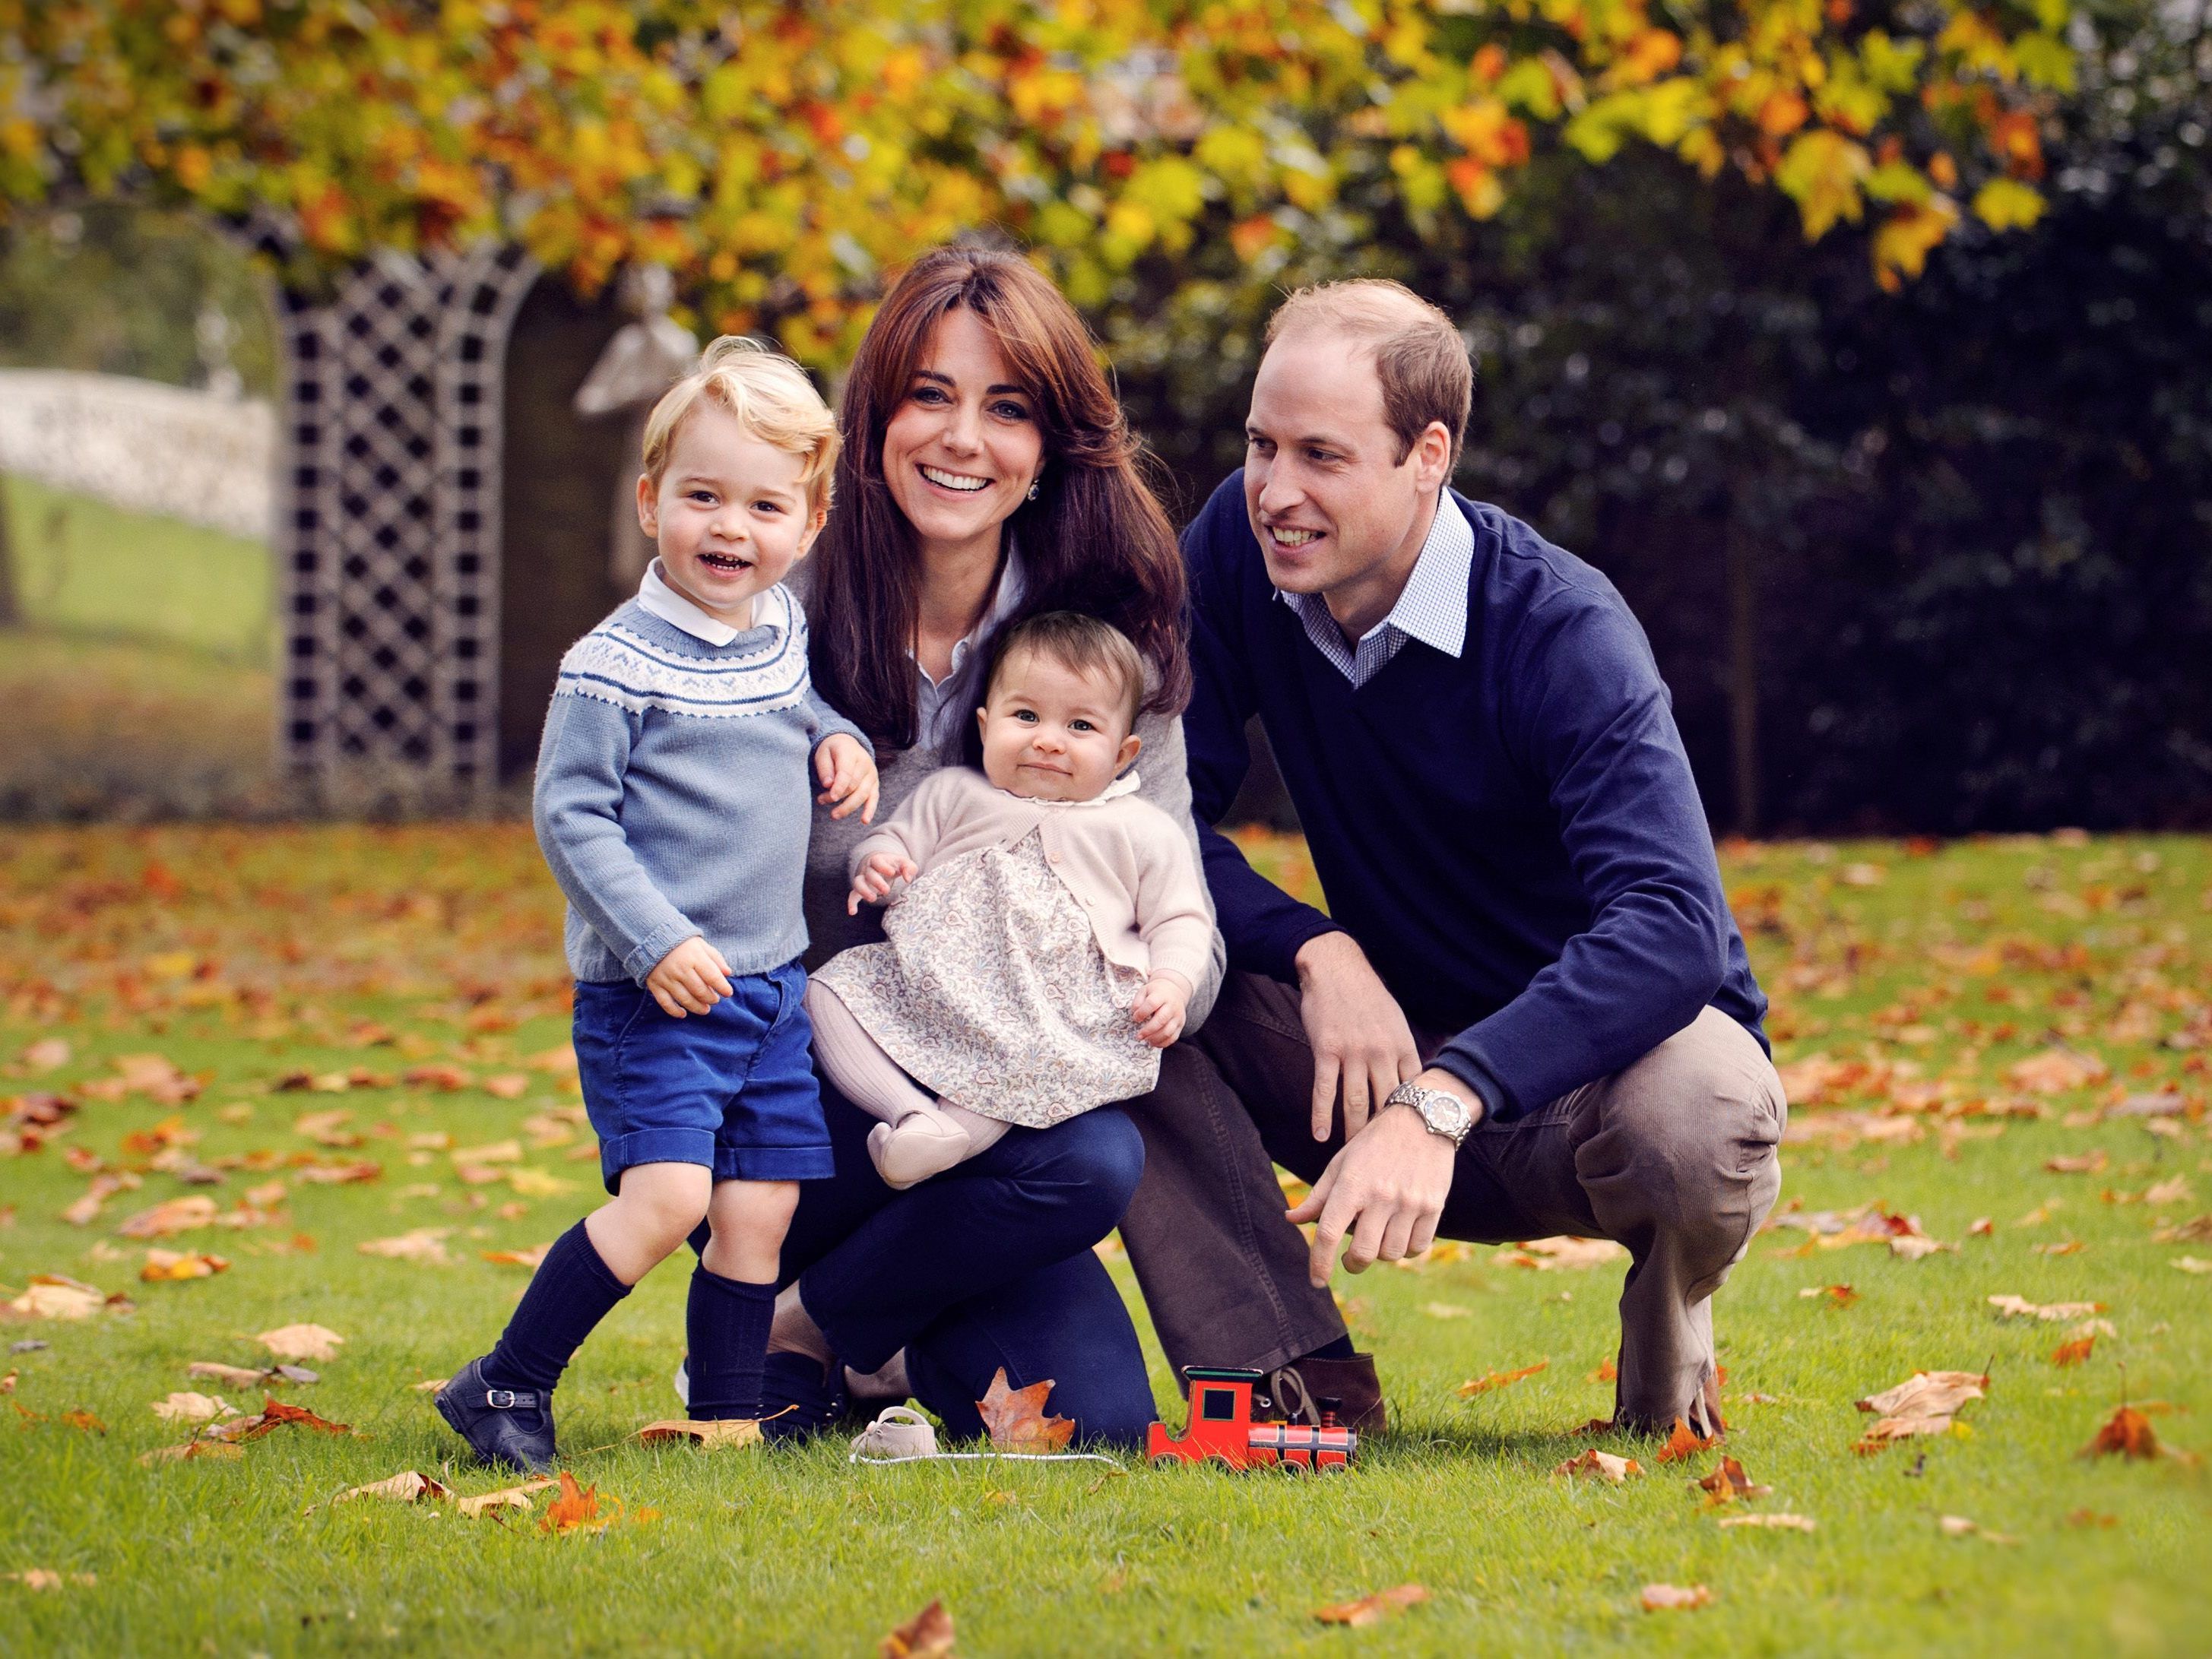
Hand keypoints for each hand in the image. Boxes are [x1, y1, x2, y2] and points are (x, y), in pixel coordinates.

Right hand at [645, 936, 733, 1018]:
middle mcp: (680, 969)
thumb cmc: (682, 943)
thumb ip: (716, 958)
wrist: (652, 937)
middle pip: (699, 990)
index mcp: (694, 957)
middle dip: (711, 998)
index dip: (722, 987)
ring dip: (697, 1007)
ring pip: (685, 999)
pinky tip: (683, 1014)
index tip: (728, 993)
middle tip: (715, 1000)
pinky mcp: (655, 984)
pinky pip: (665, 1002)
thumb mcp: (701, 945)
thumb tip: (728, 973)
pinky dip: (674, 1011)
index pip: (712, 976)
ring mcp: (666, 978)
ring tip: (705, 1009)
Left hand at [816, 734, 878, 822]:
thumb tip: (828, 785)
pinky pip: (874, 798)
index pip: (846, 773)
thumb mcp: (823, 753)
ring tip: (834, 815)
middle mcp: (865, 763)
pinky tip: (864, 821)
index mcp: (850, 752)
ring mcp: (872, 774)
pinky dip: (870, 810)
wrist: (847, 744)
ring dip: (848, 807)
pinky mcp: (874, 784)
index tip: (830, 797)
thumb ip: (825, 768)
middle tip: (821, 801)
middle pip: (853, 786)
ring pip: (862, 794)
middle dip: (837, 797)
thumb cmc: (832, 750)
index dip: (839, 787)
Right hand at [846, 850, 917, 913]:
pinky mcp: (861, 889)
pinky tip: (852, 912)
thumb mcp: (904, 863)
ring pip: (858, 883)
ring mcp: (863, 879)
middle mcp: (868, 869)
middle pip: (869, 874)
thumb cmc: (895, 865)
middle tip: (886, 890)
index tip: (892, 873)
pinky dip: (851, 903)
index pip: (877, 861)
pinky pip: (853, 895)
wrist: (883, 866)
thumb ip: (909, 868)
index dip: (883, 867)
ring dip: (863, 891)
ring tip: (873, 899)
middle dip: (876, 882)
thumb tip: (908, 879)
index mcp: (878, 860)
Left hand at [1131, 973, 1190, 1048]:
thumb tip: (1135, 1013)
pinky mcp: (1180, 1025)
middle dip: (1148, 1030)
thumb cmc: (1156, 992)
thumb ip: (1138, 1001)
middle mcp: (1172, 1006)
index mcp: (1161, 995)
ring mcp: (1178, 1016)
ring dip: (1155, 1038)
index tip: (1135, 1018)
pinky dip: (1163, 1043)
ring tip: (1146, 1040)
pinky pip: (1173, 1037)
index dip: (1142, 1013)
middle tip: (1139, 1036)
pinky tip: (1154, 1043)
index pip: (1152, 1003)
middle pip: (1161, 1020)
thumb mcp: (1145, 990)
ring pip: (1168, 1031)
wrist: (1175, 991)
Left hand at [1285, 1073, 1473, 1281]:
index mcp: (1352, 1184)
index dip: (1319, 1262)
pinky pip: (1417, 1247)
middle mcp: (1381, 1195)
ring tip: (1378, 1236)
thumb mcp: (1341, 1164)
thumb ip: (1317, 1197)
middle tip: (1350, 1259)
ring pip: (1391, 1254)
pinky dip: (1406, 1249)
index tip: (1316, 1281)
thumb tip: (1290, 1219)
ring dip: (1381, 1254)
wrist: (1422, 1120)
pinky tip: (1399, 1235)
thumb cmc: (1374, 1143)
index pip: (1328, 1232)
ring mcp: (1410, 1203)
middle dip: (1352, 1263)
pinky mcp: (1433, 1206)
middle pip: (1363, 1253)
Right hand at [1293, 932, 1421, 1141]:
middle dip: (1384, 1134)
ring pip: (1356, 1102)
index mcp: (1402, 1045)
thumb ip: (1403, 1052)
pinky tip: (1319, 1135)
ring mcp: (1353, 1051)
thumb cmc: (1367, 996)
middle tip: (1383, 1158)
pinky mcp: (1326, 1050)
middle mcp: (1381, 1051)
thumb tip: (1414, 1083)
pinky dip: (1321, 1115)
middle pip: (1385, 1103)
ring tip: (1352, 1155)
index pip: (1412, 1091)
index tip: (1412, 1142)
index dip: (1412, 1118)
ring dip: (1354, 1132)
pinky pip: (1324, 1089)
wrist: (1336, 968)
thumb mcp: (1395, 1020)